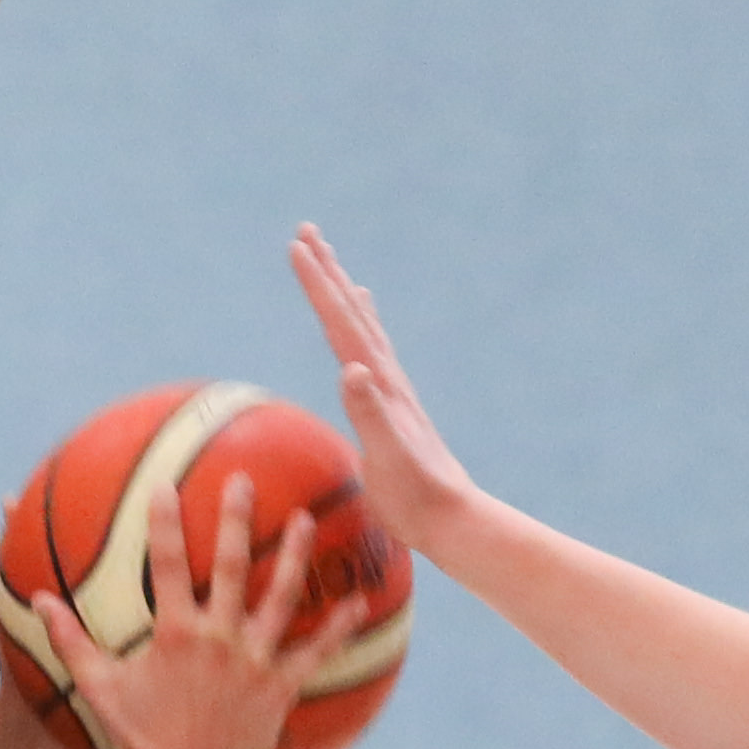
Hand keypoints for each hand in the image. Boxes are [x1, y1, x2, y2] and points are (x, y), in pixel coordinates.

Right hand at [42, 481, 350, 748]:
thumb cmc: (139, 739)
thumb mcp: (98, 688)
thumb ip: (70, 641)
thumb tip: (38, 601)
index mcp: (174, 634)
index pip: (167, 566)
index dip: (164, 523)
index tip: (166, 485)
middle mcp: (217, 640)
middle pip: (231, 566)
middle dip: (236, 518)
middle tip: (243, 479)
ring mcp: (253, 662)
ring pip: (279, 597)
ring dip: (295, 556)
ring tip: (305, 519)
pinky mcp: (280, 687)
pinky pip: (315, 651)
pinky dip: (338, 626)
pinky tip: (359, 600)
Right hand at [290, 225, 481, 561]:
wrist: (451, 517)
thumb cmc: (415, 495)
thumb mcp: (388, 457)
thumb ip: (370, 414)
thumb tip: (352, 370)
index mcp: (378, 384)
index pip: (341, 324)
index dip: (318, 285)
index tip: (297, 247)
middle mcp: (385, 377)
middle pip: (350, 314)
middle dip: (326, 273)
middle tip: (306, 231)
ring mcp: (390, 390)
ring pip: (360, 327)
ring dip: (342, 293)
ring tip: (332, 263)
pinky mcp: (391, 407)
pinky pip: (371, 353)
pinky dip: (362, 328)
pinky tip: (360, 327)